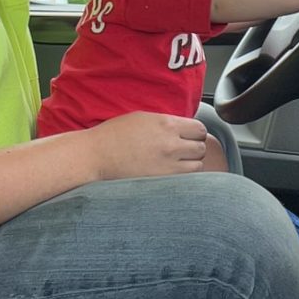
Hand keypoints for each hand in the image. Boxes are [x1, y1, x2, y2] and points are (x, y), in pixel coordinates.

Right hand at [87, 111, 207, 180]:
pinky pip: (186, 180)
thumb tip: (182, 128)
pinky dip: (183, 177)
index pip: (199, 129)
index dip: (195, 133)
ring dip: (191, 163)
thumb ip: (166, 122)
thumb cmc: (114, 135)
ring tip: (177, 163)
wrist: (96, 155)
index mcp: (166, 124)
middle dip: (194, 148)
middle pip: (201, 147)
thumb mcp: (143, 118)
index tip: (189, 136)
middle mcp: (171, 143)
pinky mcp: (162, 181)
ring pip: (198, 165)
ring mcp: (168, 164)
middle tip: (183, 150)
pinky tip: (171, 174)